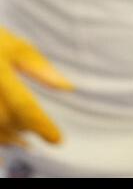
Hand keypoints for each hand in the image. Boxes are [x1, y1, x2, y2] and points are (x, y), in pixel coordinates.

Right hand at [0, 27, 70, 146]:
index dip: (40, 124)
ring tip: (26, 139)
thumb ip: (40, 69)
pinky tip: (10, 139)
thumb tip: (69, 88)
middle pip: (4, 119)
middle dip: (25, 129)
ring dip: (9, 138)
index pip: (22, 103)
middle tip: (43, 132)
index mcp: (0, 70)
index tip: (57, 140)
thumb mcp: (18, 48)